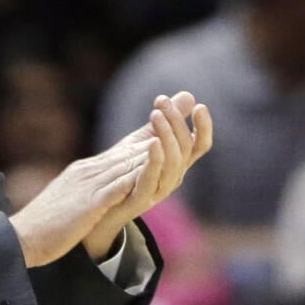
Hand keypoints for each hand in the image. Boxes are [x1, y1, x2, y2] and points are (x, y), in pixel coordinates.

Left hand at [83, 91, 212, 260]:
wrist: (101, 209)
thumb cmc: (124, 173)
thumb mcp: (144, 142)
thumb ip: (165, 122)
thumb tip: (188, 95)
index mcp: (176, 163)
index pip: (198, 145)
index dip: (203, 127)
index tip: (200, 106)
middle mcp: (172, 177)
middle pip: (184, 148)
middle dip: (175, 121)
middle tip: (161, 101)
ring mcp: (159, 189)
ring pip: (173, 162)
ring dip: (167, 136)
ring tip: (156, 114)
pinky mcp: (140, 198)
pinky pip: (152, 179)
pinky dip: (155, 160)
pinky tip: (152, 142)